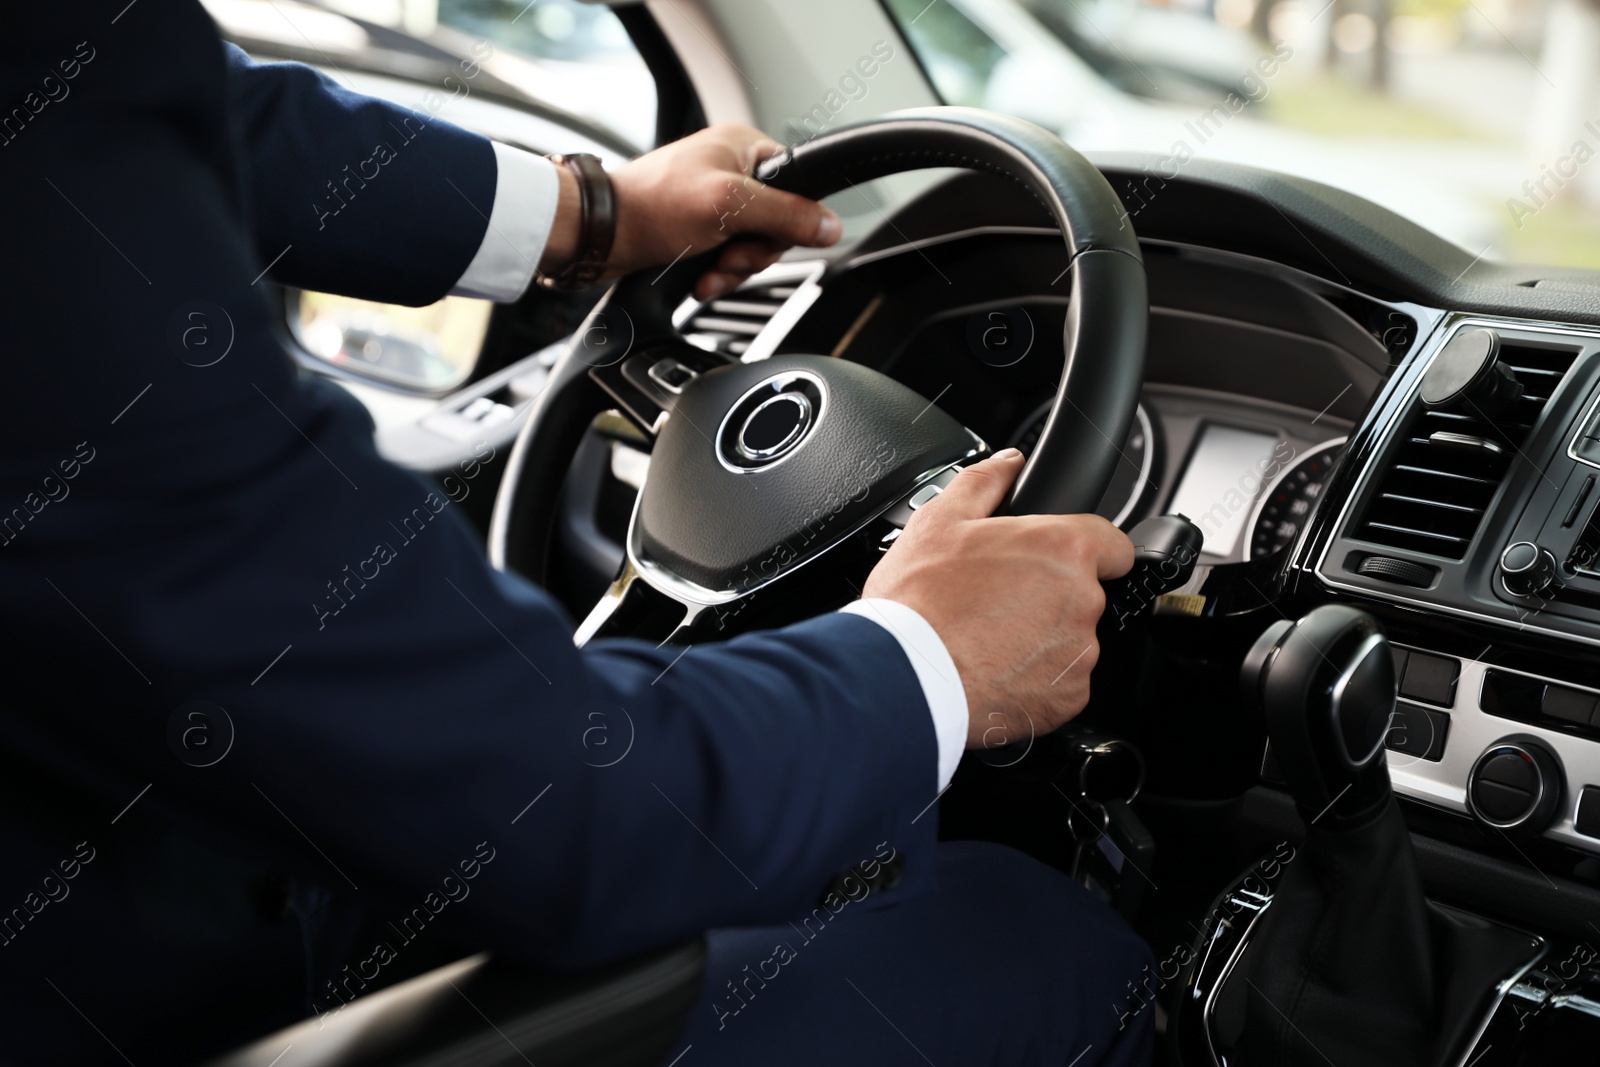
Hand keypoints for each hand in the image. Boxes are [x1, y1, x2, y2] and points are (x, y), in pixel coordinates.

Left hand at [539, 125, 842, 299]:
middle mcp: (732, 171)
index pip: (798, 187)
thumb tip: (830, 225)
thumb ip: (786, 215)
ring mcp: (714, 202)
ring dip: (733, 269)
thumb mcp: (729, 207)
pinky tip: (701, 279)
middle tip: (729, 254)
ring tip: (709, 269)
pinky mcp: (698, 230)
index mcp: (744, 148)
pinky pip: (728, 259)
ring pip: (753, 247)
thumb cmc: (651, 206)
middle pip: (777, 224)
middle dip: (753, 252)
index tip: (766, 237)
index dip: (788, 220)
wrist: (601, 235)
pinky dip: (717, 275)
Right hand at [862, 449, 1134, 748]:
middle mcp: (1081, 600)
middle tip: (997, 601)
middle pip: (1084, 593)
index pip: (1113, 544)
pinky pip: (1062, 683)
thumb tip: (1009, 463)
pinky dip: (1035, 679)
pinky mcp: (1067, 698)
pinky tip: (994, 668)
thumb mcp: (938, 521)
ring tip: (989, 638)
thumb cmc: (917, 600)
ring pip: (1071, 640)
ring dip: (1042, 639)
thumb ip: (984, 482)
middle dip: (1049, 595)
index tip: (1057, 561)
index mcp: (1061, 548)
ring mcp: (1078, 653)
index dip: (1086, 549)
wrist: (902, 675)